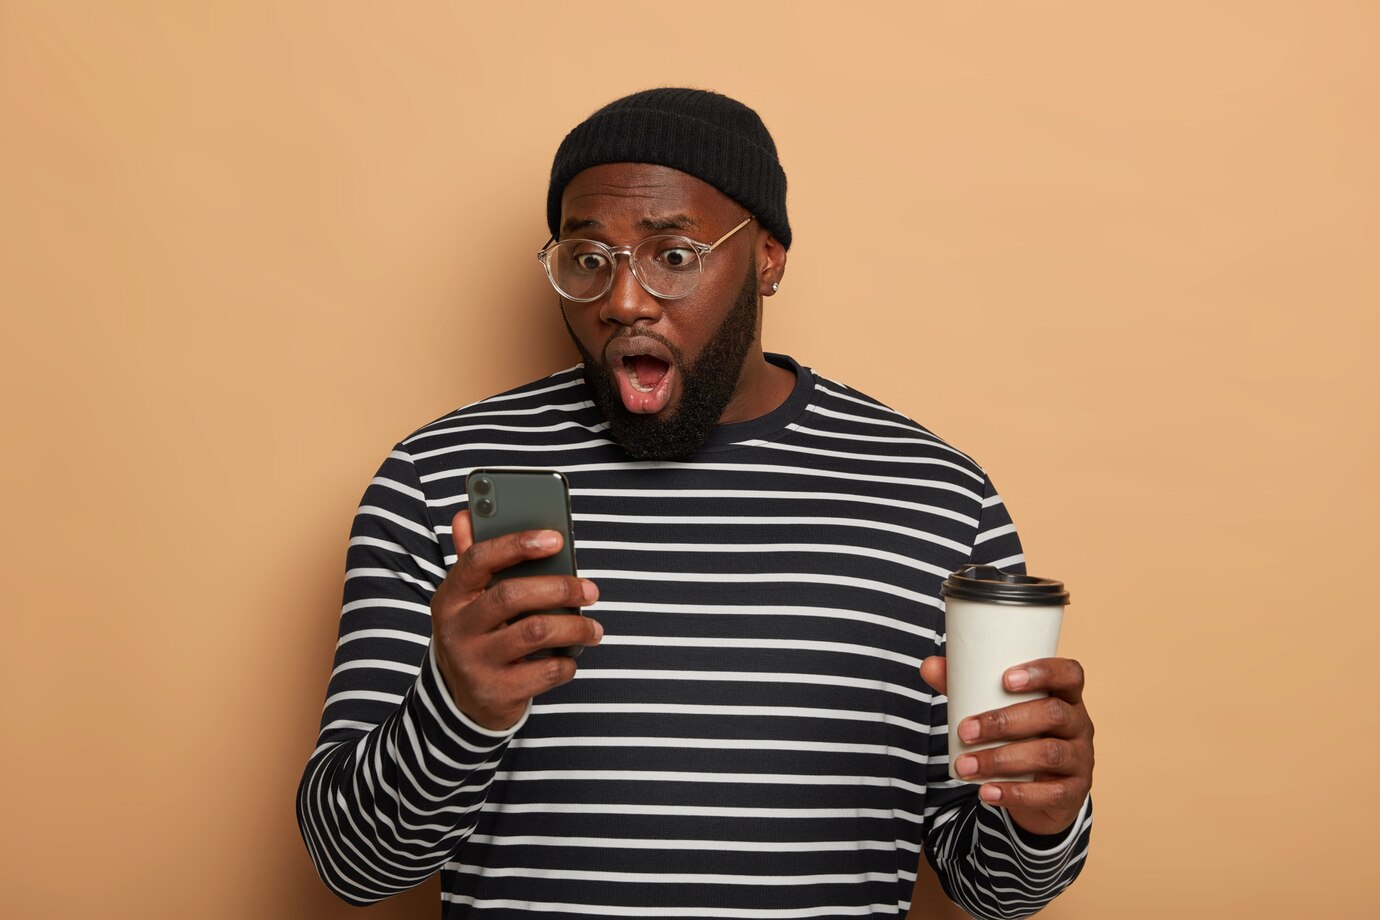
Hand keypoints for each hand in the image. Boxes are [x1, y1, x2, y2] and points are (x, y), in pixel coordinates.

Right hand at [430, 509, 601, 730]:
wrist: (463, 701)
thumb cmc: (477, 635)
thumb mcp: (468, 600)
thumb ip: (473, 558)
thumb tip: (467, 513)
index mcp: (450, 596)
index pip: (478, 559)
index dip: (517, 544)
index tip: (556, 539)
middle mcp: (457, 628)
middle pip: (512, 595)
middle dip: (560, 588)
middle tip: (590, 589)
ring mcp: (474, 663)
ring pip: (535, 632)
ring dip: (575, 626)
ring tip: (593, 627)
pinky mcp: (496, 692)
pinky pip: (545, 671)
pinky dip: (567, 662)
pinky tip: (572, 656)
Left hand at [920, 655, 1093, 836]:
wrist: (1044, 790)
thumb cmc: (1020, 736)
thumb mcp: (1000, 710)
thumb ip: (967, 687)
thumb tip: (928, 665)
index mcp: (1065, 696)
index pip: (1069, 674)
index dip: (1043, 672)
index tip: (1005, 679)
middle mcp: (1080, 724)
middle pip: (1052, 714)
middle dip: (1004, 722)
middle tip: (965, 730)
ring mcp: (1081, 759)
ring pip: (1048, 754)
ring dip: (1001, 759)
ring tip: (964, 766)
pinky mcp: (1073, 792)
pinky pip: (1049, 793)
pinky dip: (1013, 793)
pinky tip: (986, 792)